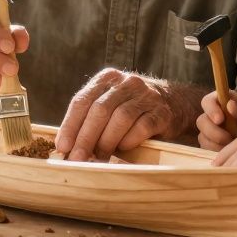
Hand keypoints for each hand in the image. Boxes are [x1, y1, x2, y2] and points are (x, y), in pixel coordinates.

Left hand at [55, 69, 173, 161]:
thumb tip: (66, 148)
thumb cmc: (131, 111)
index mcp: (107, 78)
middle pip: (100, 110)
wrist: (174, 104)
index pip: (82, 100)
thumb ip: (88, 121)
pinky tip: (123, 149)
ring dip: (107, 142)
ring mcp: (146, 95)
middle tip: (77, 158)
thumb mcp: (109, 106)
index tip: (62, 147)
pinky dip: (129, 141)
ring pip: (121, 118)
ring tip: (100, 158)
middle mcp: (126, 82)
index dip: (70, 125)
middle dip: (86, 138)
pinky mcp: (162, 112)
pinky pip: (142, 127)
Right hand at [196, 90, 236, 150]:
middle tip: (229, 138)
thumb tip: (230, 104)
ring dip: (217, 143)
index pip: (207, 101)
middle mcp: (211, 115)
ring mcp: (208, 130)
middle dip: (213, 131)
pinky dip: (217, 151)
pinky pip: (206, 149)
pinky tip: (229, 150)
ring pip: (202, 137)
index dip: (211, 109)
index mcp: (221, 102)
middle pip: (201, 121)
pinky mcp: (207, 144)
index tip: (220, 119)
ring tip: (233, 144)